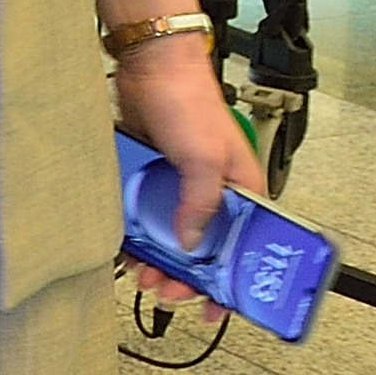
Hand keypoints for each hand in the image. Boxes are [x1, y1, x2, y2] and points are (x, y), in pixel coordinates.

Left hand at [118, 37, 265, 309]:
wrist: (150, 68)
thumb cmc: (190, 102)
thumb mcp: (204, 159)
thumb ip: (200, 204)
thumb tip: (189, 244)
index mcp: (243, 190)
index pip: (247, 246)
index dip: (235, 278)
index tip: (218, 306)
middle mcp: (214, 191)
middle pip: (206, 248)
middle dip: (188, 276)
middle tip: (168, 292)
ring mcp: (181, 185)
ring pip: (173, 236)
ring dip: (161, 261)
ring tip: (145, 276)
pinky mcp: (153, 177)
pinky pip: (147, 215)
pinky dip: (139, 235)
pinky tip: (128, 251)